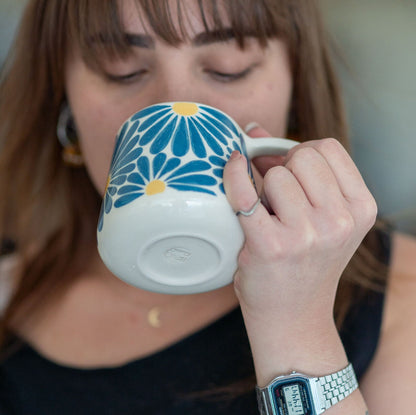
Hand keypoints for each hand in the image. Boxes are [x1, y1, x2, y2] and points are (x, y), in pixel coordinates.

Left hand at [223, 127, 376, 325]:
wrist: (292, 316)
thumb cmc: (304, 264)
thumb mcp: (321, 218)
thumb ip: (294, 170)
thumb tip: (254, 129)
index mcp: (360, 208)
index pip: (328, 148)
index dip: (301, 152)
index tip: (288, 170)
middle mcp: (340, 220)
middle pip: (303, 156)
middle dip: (283, 167)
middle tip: (276, 194)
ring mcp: (307, 234)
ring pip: (276, 174)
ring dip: (264, 187)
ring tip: (267, 214)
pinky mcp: (271, 246)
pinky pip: (245, 192)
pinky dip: (233, 175)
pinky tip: (231, 170)